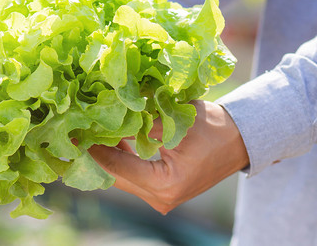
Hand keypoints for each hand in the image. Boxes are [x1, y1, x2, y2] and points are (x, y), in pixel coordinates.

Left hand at [88, 100, 248, 213]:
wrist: (241, 140)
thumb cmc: (213, 127)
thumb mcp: (173, 121)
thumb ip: (139, 124)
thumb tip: (104, 117)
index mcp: (166, 184)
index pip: (118, 167)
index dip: (94, 149)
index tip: (74, 133)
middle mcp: (162, 198)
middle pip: (116, 177)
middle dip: (97, 154)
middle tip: (76, 132)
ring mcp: (162, 199)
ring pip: (123, 178)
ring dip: (107, 157)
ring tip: (89, 133)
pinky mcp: (163, 193)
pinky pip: (133, 178)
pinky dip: (122, 160)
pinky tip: (109, 140)